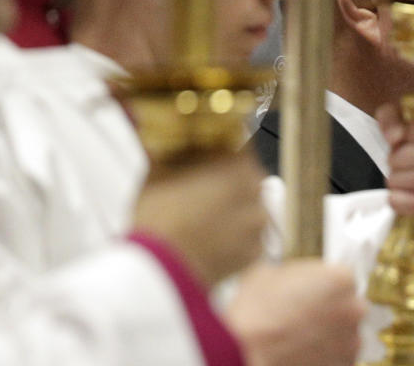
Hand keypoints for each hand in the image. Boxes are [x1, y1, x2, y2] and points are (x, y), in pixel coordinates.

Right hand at [133, 152, 266, 286]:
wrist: (159, 274)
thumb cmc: (157, 219)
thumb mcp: (157, 172)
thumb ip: (172, 151)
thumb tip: (171, 140)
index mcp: (236, 165)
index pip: (237, 142)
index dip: (219, 145)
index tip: (205, 150)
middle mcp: (255, 192)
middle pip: (245, 174)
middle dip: (226, 176)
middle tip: (201, 182)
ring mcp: (257, 225)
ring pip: (249, 204)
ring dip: (232, 204)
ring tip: (203, 211)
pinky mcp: (254, 254)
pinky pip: (248, 233)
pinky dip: (234, 232)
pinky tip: (210, 234)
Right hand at [225, 260, 364, 365]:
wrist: (247, 352)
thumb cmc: (256, 313)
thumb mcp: (268, 273)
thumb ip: (293, 273)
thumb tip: (290, 279)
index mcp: (339, 279)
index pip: (342, 276)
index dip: (323, 283)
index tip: (312, 288)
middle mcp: (352, 310)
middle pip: (348, 305)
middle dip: (329, 308)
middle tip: (302, 312)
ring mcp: (350, 342)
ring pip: (344, 334)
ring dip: (328, 333)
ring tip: (298, 335)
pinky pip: (337, 357)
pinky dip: (323, 355)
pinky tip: (300, 351)